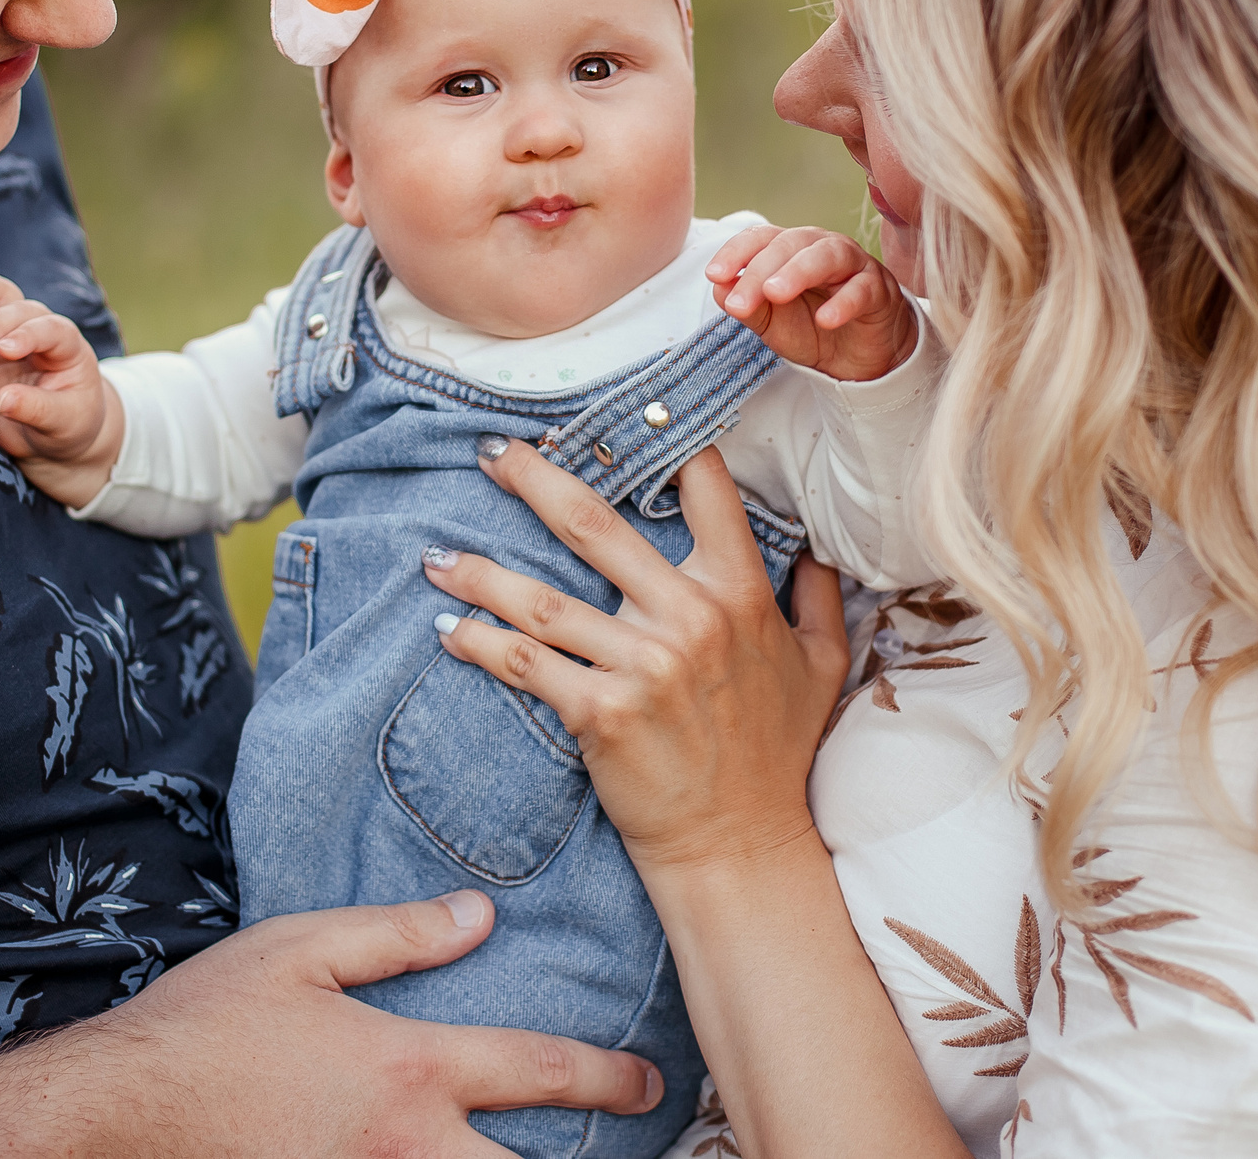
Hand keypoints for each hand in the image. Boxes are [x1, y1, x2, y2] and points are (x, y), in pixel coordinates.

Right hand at [0, 271, 121, 507]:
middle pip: (21, 310)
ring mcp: (13, 331)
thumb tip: (2, 400)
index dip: (28, 335)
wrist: (54, 431)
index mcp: (69, 349)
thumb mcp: (62, 423)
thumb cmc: (67, 424)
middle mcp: (42, 331)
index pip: (52, 330)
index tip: (4, 351)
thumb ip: (36, 410)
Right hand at [0, 897, 663, 1156]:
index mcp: (409, 1068)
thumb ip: (401, 933)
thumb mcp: (302, 948)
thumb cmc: (206, 1022)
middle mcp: (405, 1147)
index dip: (607, 1081)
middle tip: (648, 1149)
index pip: (537, 1073)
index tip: (650, 1085)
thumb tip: (484, 914)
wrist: (116, 1111)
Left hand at [423, 442, 849, 873]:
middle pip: (595, 525)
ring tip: (435, 556)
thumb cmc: (777, 755)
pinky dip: (480, 646)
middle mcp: (688, 617)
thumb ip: (817, 598)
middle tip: (491, 452)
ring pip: (542, 600)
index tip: (621, 413)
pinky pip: (527, 665)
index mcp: (739, 592)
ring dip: (480, 573)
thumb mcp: (821, 665)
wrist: (740, 845)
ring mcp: (642, 665)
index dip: (665, 441)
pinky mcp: (599, 713)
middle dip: (535, 479)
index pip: (703, 491)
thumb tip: (816, 549)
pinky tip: (448, 631)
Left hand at [706, 225, 917, 381]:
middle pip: (789, 244)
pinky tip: (826, 319)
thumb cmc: (813, 328)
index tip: (715, 275)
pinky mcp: (878, 289)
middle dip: (760, 271)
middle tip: (742, 302)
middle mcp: (819, 247)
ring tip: (776, 294)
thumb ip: (747, 305)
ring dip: (799, 272)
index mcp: (789, 250)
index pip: (760, 238)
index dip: (736, 252)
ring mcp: (852, 265)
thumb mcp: (771, 322)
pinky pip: (862, 289)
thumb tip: (719, 288)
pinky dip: (844, 302)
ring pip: (827, 255)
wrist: (859, 357)